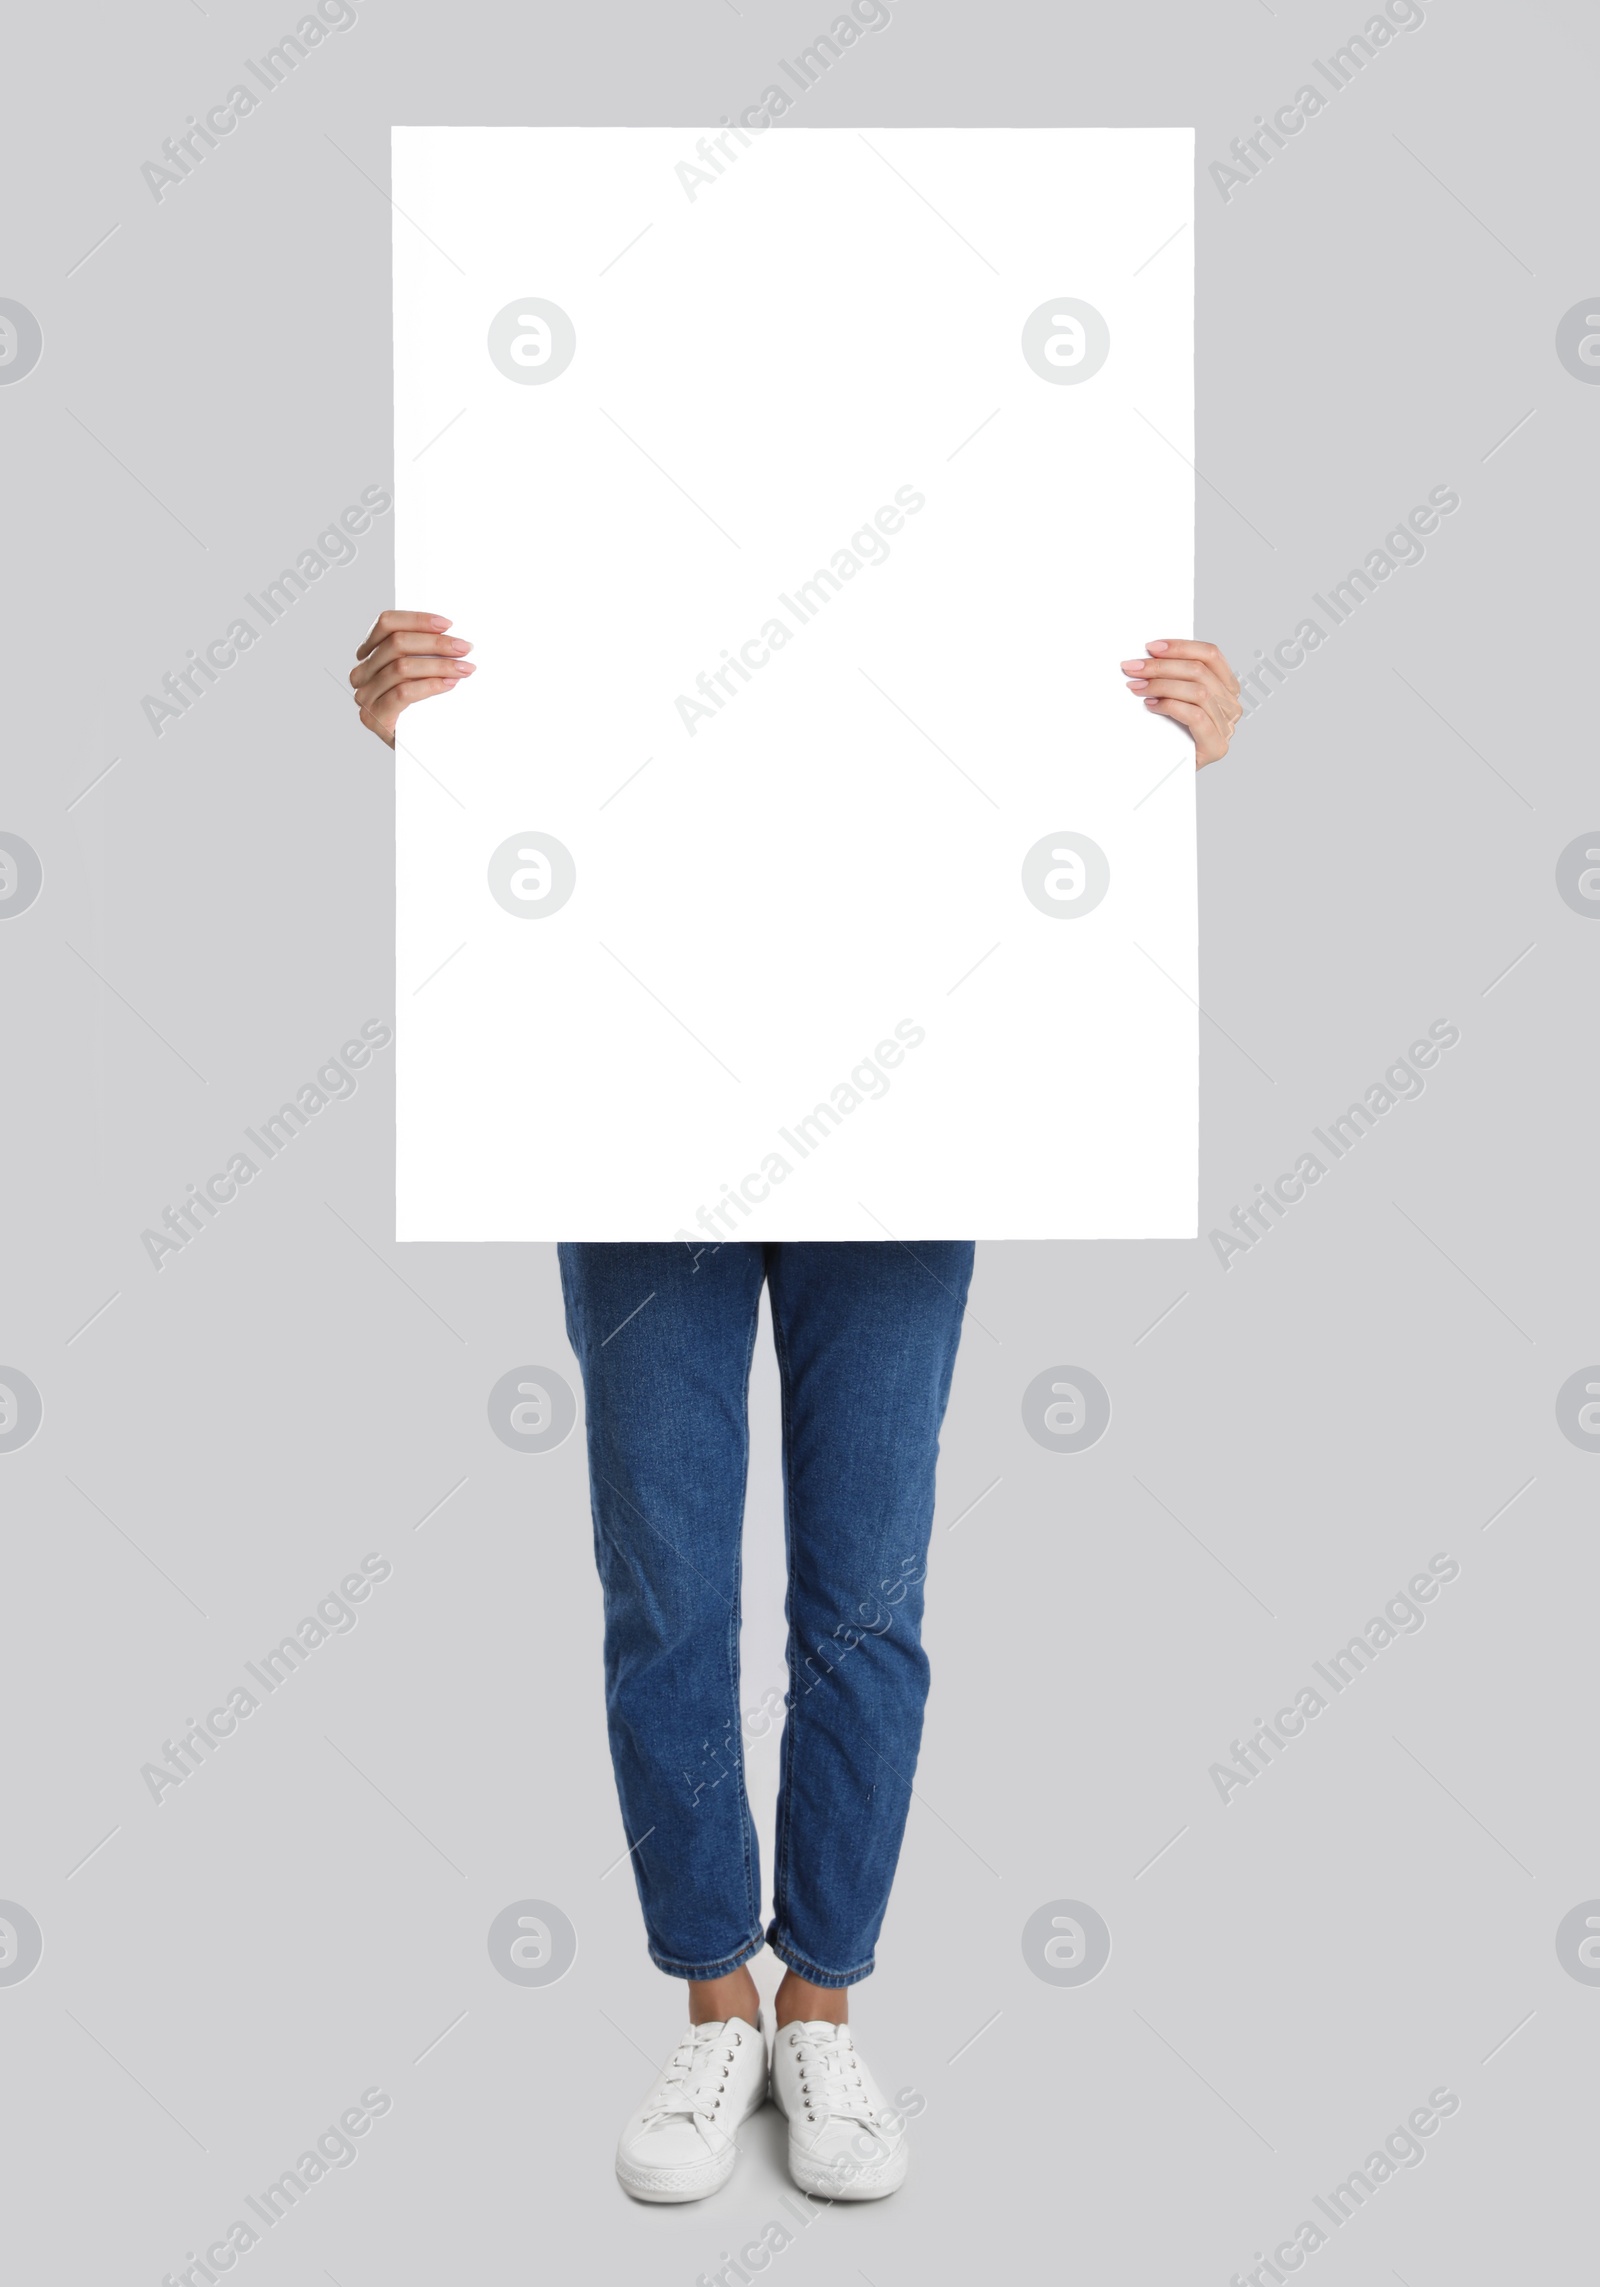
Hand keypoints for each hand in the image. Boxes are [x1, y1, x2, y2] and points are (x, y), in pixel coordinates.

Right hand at [350, 610, 473, 747]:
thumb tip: (449, 632)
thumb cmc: (422, 710)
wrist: (420, 751)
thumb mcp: (420, 673)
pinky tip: (449, 684)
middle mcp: (361, 674)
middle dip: (435, 643)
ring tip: (464, 668)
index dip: (417, 619)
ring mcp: (364, 697)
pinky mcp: (374, 718)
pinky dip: (429, 685)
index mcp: (369, 655)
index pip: (386, 624)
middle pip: (396, 644)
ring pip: (401, 667)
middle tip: (464, 648)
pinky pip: (403, 693)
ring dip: (439, 665)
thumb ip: (422, 652)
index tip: (447, 624)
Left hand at [1119, 639, 1240, 766]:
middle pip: (1199, 671)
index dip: (1180, 646)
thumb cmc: (1170, 732)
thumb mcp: (1176, 697)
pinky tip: (1151, 705)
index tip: (1151, 647)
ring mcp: (1228, 727)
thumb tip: (1151, 654)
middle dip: (1162, 666)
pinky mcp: (1216, 746)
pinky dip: (1170, 706)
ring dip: (1161, 685)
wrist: (1168, 773)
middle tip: (1133, 667)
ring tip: (1136, 687)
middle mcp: (1232, 705)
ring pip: (1197, 691)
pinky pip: (1195, 715)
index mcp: (1227, 687)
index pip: (1211, 654)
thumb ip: (1176, 676)